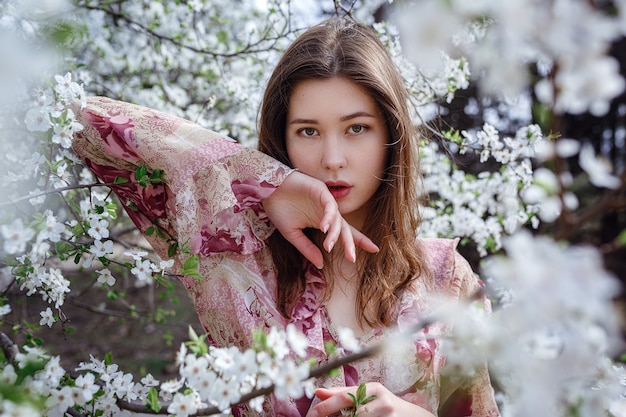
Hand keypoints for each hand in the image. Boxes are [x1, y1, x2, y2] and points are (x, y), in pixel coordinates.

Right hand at [262, 171, 377, 267]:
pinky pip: (330, 206)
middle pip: (344, 228)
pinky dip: (328, 216)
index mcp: (322, 221)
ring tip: (329, 245)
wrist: (267, 190)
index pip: (343, 232)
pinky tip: (324, 227)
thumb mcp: (292, 234)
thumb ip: (307, 248)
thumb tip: (321, 264)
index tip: (374, 250)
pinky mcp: (321, 191)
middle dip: (350, 242)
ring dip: (334, 233)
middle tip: (353, 257)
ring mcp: (325, 201)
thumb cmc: (278, 208)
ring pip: (337, 219)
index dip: (357, 241)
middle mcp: (326, 212)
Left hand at [306, 383, 435, 416]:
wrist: (413, 416)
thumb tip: (317, 392)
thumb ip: (343, 393)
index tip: (311, 415)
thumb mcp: (367, 395)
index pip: (344, 397)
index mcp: (373, 389)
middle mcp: (382, 402)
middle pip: (350, 414)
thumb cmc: (385, 405)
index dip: (325, 407)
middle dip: (331, 416)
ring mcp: (387, 416)